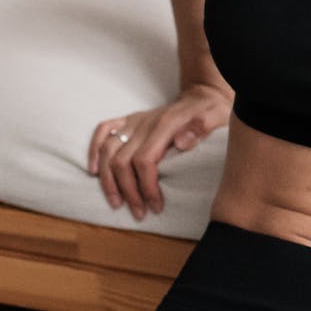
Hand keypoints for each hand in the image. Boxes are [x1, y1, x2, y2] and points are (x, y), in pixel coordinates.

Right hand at [88, 82, 231, 220]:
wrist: (201, 97)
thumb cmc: (210, 113)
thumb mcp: (216, 117)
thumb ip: (201, 128)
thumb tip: (181, 143)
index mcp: (165, 125)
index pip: (145, 161)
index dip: (147, 187)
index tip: (155, 206)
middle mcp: (144, 122)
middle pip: (123, 161)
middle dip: (128, 192)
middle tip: (139, 213)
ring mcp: (134, 121)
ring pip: (107, 150)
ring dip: (109, 181)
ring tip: (117, 203)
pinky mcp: (128, 119)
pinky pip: (102, 131)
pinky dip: (93, 151)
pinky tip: (94, 172)